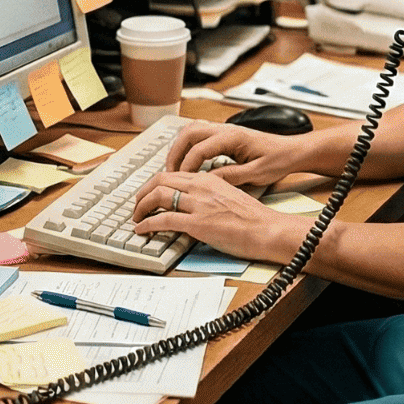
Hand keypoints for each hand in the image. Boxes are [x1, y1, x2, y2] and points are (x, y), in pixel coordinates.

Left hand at [131, 169, 303, 263]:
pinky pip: (163, 219)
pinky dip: (148, 224)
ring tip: (136, 217)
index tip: (148, 194)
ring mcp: (199, 204)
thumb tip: (192, 203)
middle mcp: (202, 187)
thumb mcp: (229, 195)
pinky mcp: (197, 223)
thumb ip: (209, 194)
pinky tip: (142, 229)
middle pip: (160, 180)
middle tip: (137, 204)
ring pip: (158, 196)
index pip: (173, 174)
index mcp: (210, 179)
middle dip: (142, 192)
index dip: (155, 184)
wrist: (266, 229)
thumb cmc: (253, 218)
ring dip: (141, 207)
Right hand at [163, 118, 313, 187]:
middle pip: (189, 133)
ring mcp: (225, 130)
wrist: (293, 150)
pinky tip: (187, 164)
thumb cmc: (279, 160)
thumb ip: (231, 176)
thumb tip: (207, 180)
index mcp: (234, 137)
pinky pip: (199, 135)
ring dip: (179, 148)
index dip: (187, 166)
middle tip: (168, 173)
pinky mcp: (225, 136)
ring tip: (173, 169)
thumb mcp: (257, 173)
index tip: (181, 182)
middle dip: (175, 153)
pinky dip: (188, 147)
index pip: (200, 148)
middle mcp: (227, 129)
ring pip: (191, 130)